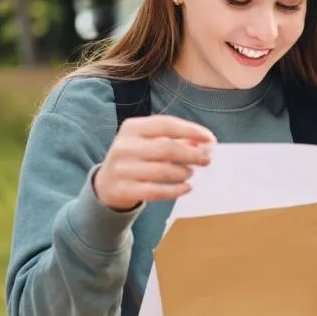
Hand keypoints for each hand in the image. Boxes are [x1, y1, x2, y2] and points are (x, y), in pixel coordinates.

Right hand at [94, 115, 216, 210]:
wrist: (106, 184)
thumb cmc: (135, 159)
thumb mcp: (149, 143)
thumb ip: (173, 140)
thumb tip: (202, 143)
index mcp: (131, 127)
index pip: (166, 124)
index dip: (191, 130)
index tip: (210, 139)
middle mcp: (124, 146)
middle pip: (166, 148)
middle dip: (192, 154)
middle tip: (206, 159)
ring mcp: (121, 169)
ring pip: (162, 171)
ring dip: (183, 172)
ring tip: (191, 173)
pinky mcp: (122, 189)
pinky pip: (155, 191)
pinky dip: (175, 190)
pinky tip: (187, 188)